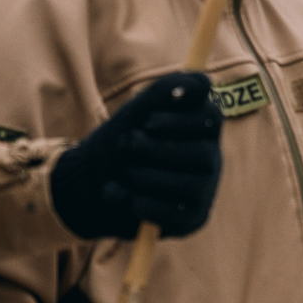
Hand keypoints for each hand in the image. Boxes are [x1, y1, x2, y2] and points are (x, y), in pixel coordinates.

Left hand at [49, 72, 224, 239]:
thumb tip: (205, 82)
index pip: (211, 118)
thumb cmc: (121, 141)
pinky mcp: (191, 219)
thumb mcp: (138, 111)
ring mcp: (204, 191)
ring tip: (123, 172)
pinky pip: (173, 215)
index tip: (148, 122)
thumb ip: (167, 90)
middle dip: (156, 150)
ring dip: (144, 177)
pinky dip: (139, 204)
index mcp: (202, 129)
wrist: (90, 182)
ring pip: (189, 186)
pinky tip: (122, 196)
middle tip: (127, 145)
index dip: (180, 120)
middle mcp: (210, 159)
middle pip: (203, 154)